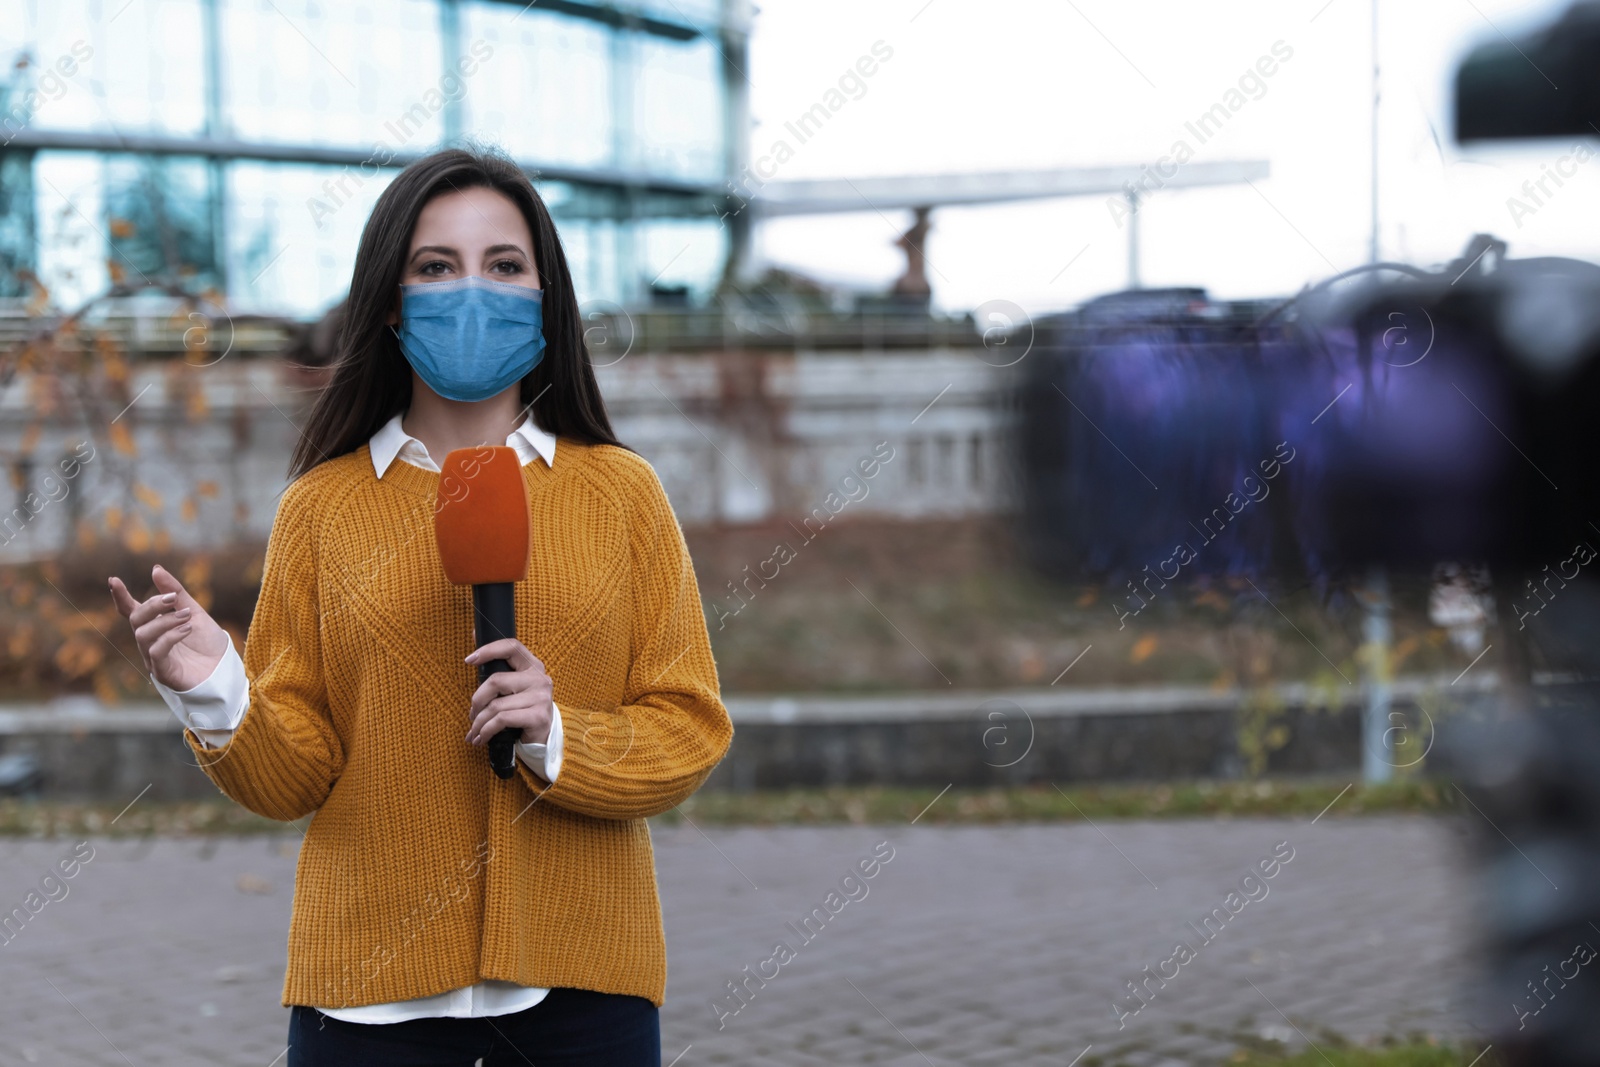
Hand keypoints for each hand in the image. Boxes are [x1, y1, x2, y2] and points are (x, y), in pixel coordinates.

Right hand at [109, 565, 230, 690]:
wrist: (225, 668)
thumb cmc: (208, 642)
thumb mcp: (194, 611)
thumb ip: (175, 592)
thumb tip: (155, 569)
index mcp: (155, 626)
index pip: (132, 610)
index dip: (121, 597)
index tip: (113, 580)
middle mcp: (150, 641)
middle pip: (136, 619)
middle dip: (152, 605)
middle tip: (173, 598)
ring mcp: (153, 657)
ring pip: (143, 634)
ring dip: (165, 621)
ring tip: (186, 616)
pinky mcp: (163, 671)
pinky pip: (156, 651)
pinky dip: (170, 636)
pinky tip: (186, 629)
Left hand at [464, 639, 552, 747]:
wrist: (541, 738)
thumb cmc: (521, 709)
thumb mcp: (511, 687)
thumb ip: (496, 667)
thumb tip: (474, 633)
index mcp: (532, 666)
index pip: (511, 647)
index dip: (489, 650)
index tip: (469, 660)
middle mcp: (540, 678)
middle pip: (496, 681)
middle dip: (477, 701)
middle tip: (472, 714)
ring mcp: (541, 697)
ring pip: (496, 705)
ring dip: (479, 722)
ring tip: (474, 731)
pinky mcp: (538, 716)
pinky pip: (502, 719)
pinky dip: (486, 730)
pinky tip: (482, 738)